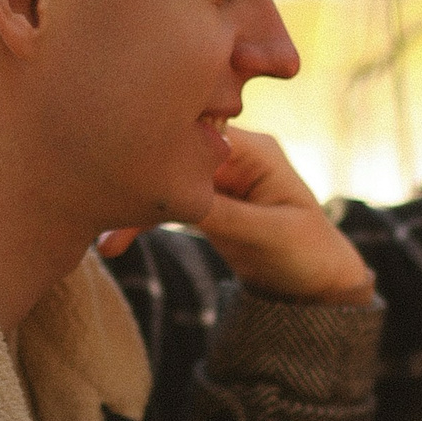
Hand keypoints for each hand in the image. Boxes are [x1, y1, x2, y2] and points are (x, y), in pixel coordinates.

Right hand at [100, 128, 375, 303]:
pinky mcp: (206, 202)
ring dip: (135, 206)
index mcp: (254, 151)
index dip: (161, 146)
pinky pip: (166, 203)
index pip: (197, 134)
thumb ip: (222, 213)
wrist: (319, 286)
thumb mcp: (268, 235)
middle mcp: (232, 156)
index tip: (126, 169)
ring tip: (107, 243)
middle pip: (174, 154)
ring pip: (165, 181)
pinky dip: (143, 220)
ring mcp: (217, 179)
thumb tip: (172, 194)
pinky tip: (116, 242)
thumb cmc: (308, 255)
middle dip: (139, 178)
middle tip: (102, 210)